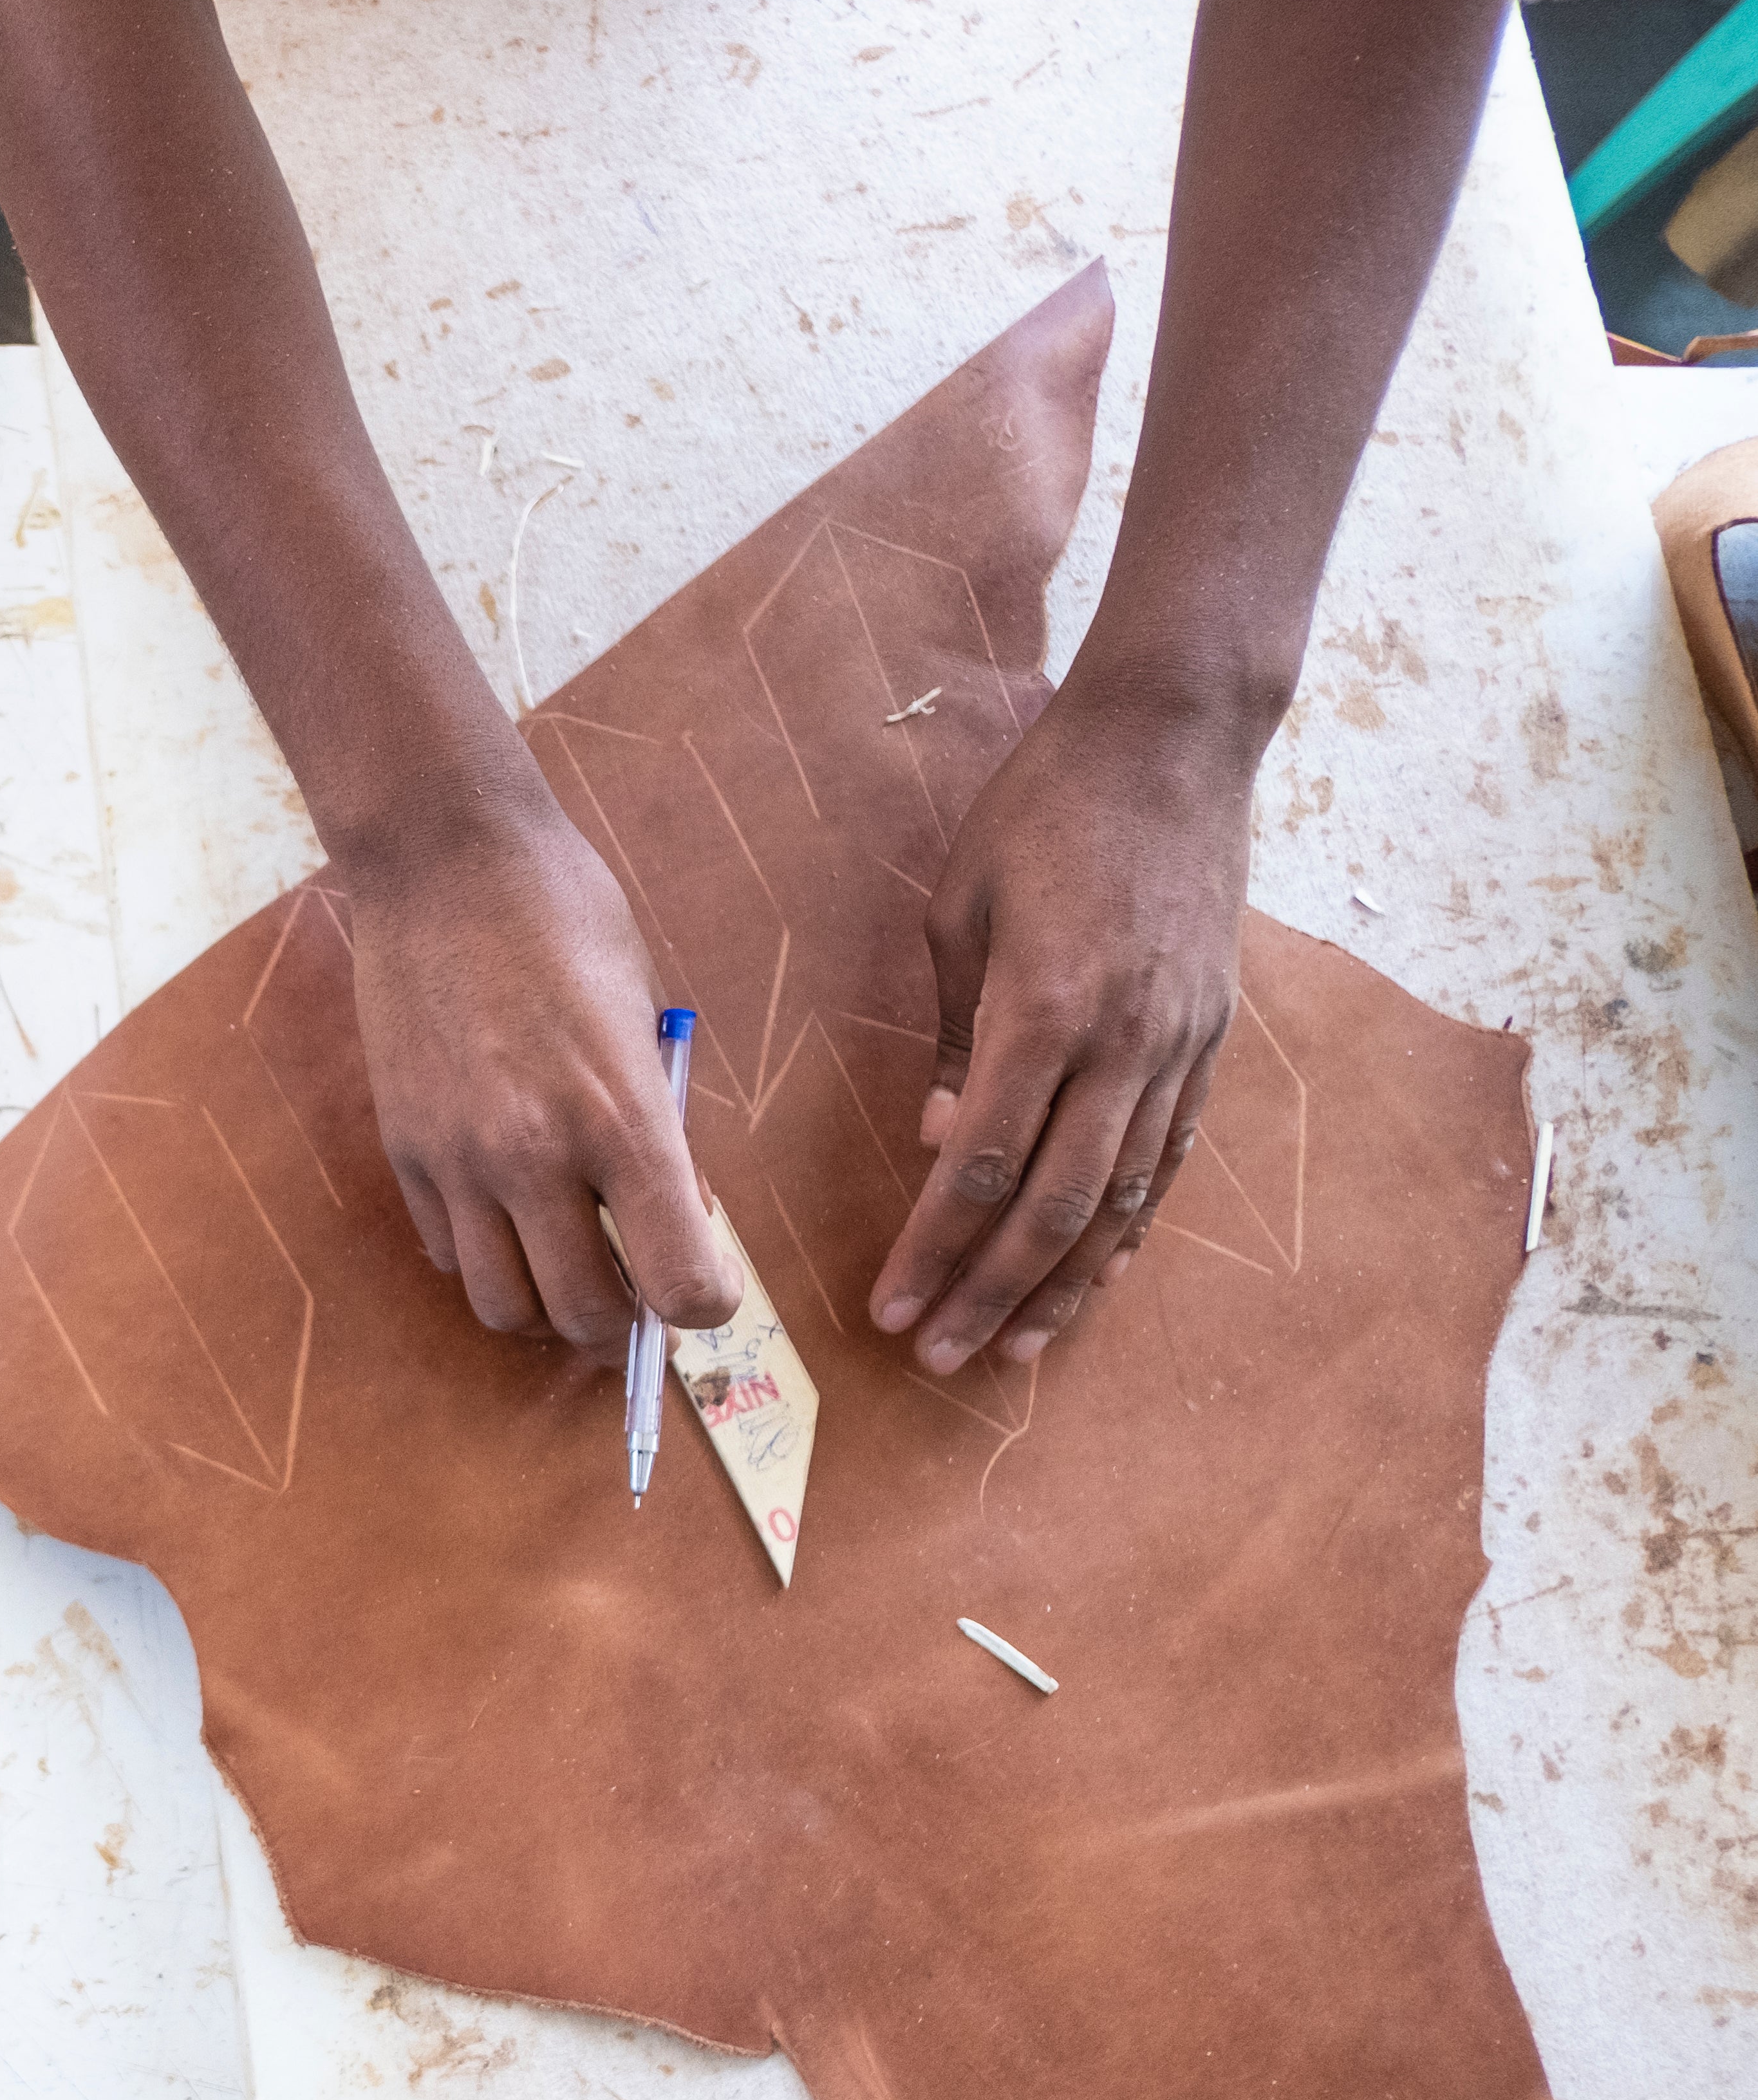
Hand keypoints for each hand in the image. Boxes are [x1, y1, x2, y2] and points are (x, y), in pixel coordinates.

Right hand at [341, 755, 739, 1347]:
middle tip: (635, 1279)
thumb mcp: (644, 1016)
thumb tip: (674, 1212)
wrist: (443, 857)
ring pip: (500, 1306)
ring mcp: (456, 1158)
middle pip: (582, 1315)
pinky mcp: (403, 1147)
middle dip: (621, 1316)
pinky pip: (447, 1251)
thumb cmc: (564, 916)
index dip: (707, 1302)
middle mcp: (533, 1155)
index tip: (707, 1280)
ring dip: (543, 1302)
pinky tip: (505, 1207)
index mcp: (621, 1118)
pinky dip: (484, 1254)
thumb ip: (657, 1126)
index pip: (680, 1280)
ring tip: (564, 1259)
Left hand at [867, 668, 1260, 1374]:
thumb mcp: (961, 910)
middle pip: (1053, 1208)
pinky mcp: (1210, 1038)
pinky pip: (1169, 1159)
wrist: (1171, 742)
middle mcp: (1124, 1043)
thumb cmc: (1042, 811)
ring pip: (1123, 1201)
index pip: (982, 1167)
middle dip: (990, 1293)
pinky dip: (1132, 1228)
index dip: (934, 1249)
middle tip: (937, 1356)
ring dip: (1066, 1285)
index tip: (890, 1306)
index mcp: (1046, 1009)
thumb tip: (940, 1139)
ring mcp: (1179, 1046)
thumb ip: (955, 1033)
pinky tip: (1099, 1275)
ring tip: (1015, 1350)